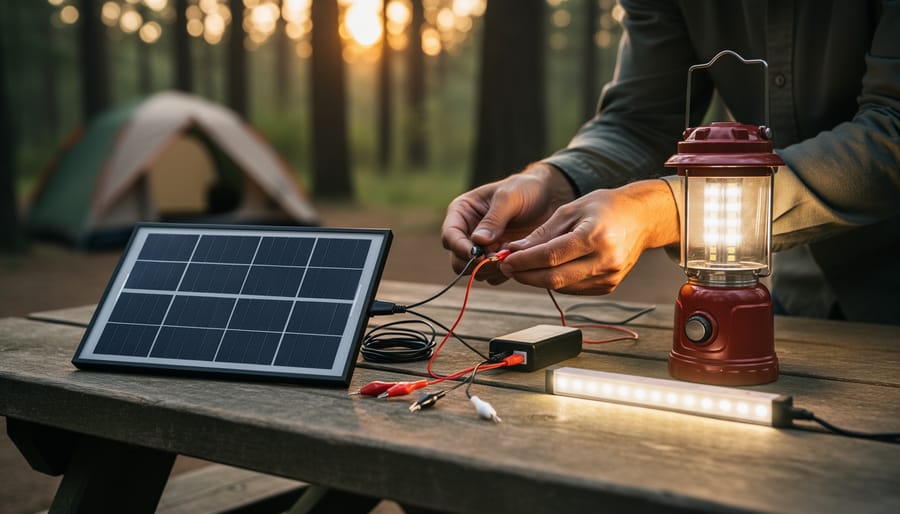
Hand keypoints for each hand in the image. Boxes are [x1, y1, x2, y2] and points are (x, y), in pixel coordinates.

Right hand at [441, 163, 575, 283]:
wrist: (548, 199)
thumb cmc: (525, 190)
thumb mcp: (509, 198)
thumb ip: (493, 219)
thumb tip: (477, 241)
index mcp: (461, 213)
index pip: (450, 236)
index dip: (460, 248)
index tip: (478, 255)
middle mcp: (467, 233)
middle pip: (457, 260)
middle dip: (476, 264)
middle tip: (498, 259)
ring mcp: (481, 249)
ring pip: (474, 272)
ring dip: (492, 269)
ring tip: (513, 254)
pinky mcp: (495, 260)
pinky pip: (492, 276)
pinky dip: (504, 273)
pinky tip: (519, 259)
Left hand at [498, 180, 679, 294]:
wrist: (641, 218)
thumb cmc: (605, 208)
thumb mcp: (571, 210)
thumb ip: (542, 233)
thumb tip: (515, 250)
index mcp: (596, 236)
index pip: (551, 256)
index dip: (524, 260)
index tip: (505, 258)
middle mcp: (606, 260)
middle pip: (555, 278)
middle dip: (526, 274)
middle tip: (507, 266)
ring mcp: (610, 277)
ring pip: (562, 287)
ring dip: (537, 279)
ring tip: (523, 266)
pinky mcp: (609, 286)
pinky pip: (573, 289)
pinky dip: (555, 282)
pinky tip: (545, 270)